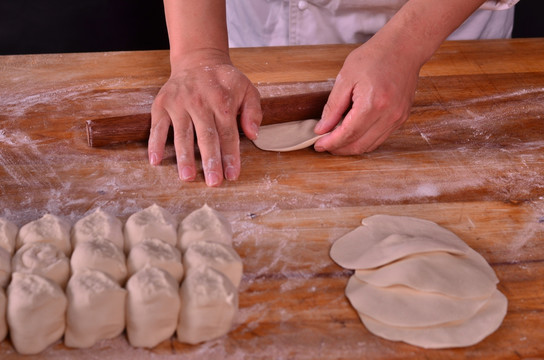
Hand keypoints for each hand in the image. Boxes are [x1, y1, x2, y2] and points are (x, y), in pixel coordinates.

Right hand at [148, 51, 261, 185]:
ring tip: (187, 177)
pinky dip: (154, 143)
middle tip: (213, 182)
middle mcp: (200, 102)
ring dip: (184, 157)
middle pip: (206, 136)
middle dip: (210, 160)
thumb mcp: (247, 89)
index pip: (228, 133)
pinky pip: (157, 126)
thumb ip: (253, 111)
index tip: (232, 175)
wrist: (197, 60)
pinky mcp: (162, 104)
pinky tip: (155, 160)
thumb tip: (253, 134)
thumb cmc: (224, 82)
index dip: (230, 155)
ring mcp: (179, 103)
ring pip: (182, 134)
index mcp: (222, 101)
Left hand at [313, 40, 419, 154]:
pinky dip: (364, 140)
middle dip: (339, 148)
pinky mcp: (401, 118)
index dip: (331, 143)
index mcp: (373, 104)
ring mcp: (397, 118)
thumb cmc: (375, 57)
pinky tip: (352, 133)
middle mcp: (388, 115)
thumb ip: (333, 107)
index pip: (348, 134)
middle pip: (359, 145)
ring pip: (370, 145)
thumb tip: (322, 128)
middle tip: (324, 144)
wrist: (404, 47)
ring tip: (336, 140)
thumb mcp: (346, 78)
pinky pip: (380, 138)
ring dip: (351, 147)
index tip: (318, 144)